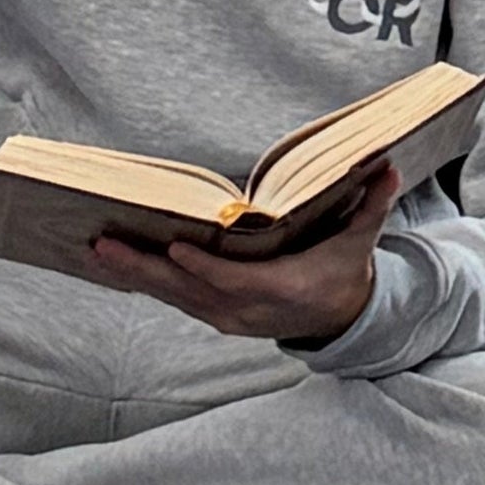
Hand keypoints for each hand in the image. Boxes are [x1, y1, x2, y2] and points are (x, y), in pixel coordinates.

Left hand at [88, 166, 400, 344]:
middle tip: (104, 246)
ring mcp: (227, 316)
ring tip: (96, 249)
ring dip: (133, 274)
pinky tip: (114, 264)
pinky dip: (143, 281)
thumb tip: (388, 166)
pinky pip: (174, 298)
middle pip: (188, 292)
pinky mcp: (214, 314)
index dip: (204, 269)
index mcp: (281, 291)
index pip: (235, 283)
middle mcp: (247, 310)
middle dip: (144, 269)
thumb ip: (371, 205)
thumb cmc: (343, 271)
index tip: (175, 250)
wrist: (340, 319)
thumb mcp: (360, 241)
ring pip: (174, 297)